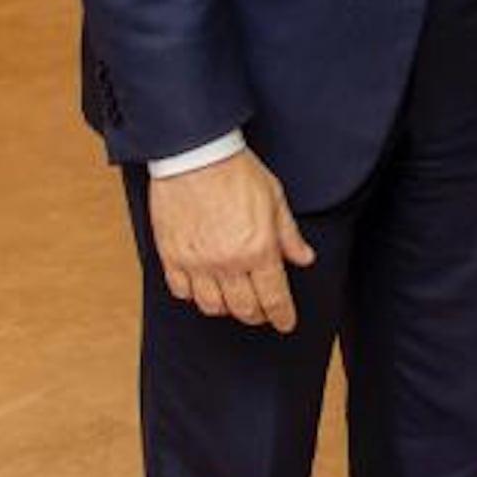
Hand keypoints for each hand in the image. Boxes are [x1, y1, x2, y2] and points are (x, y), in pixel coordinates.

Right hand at [147, 146, 315, 329]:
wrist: (195, 153)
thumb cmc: (236, 170)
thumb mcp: (274, 198)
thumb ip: (289, 234)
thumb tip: (304, 258)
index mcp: (258, 249)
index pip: (274, 297)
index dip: (282, 316)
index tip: (285, 323)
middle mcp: (228, 262)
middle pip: (244, 308)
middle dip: (258, 315)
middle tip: (263, 311)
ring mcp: (197, 262)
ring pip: (212, 306)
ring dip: (227, 308)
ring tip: (234, 299)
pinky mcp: (171, 256)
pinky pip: (182, 291)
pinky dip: (194, 295)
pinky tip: (203, 286)